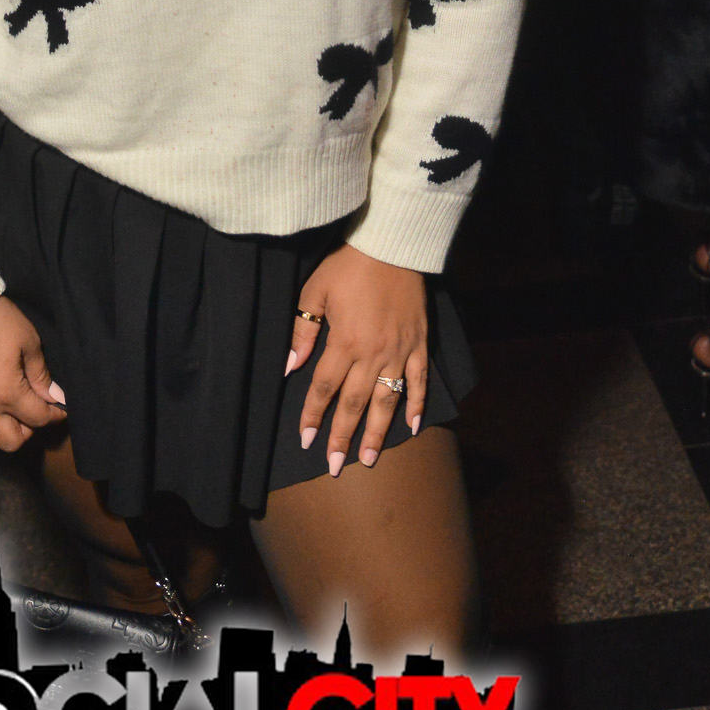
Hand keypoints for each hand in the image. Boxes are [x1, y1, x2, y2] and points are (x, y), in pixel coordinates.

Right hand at [0, 296, 66, 451]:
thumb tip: (55, 396)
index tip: (61, 408)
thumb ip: (41, 374)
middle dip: (28, 431)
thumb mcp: (29, 341)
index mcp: (7, 394)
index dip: (55, 414)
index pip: (38, 418)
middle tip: (33, 412)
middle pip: (10, 442)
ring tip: (7, 412)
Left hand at [287, 244, 428, 475]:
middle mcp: (373, 353)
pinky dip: (417, 404)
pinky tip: (412, 427)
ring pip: (387, 401)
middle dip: (342, 436)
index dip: (313, 415)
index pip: (324, 387)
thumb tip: (290, 366)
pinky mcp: (420, 344)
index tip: (306, 440)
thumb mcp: (315, 290)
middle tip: (336, 465)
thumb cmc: (349, 265)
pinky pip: (420, 381)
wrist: (392, 244)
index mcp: (345, 341)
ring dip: (376, 432)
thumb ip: (303, 330)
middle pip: (354, 403)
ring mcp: (400, 351)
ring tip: (368, 458)